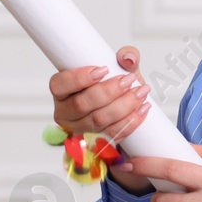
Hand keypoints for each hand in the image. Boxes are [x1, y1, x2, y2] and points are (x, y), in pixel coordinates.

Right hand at [48, 47, 156, 193]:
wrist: (122, 106)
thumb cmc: (113, 84)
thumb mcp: (118, 67)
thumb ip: (125, 57)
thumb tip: (128, 59)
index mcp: (61, 90)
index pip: (60, 85)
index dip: (79, 78)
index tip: (103, 70)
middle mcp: (65, 113)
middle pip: (81, 104)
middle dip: (109, 92)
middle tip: (129, 80)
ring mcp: (78, 131)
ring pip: (98, 121)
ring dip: (123, 106)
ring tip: (141, 93)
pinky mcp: (95, 144)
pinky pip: (112, 135)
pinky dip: (130, 122)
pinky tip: (142, 109)